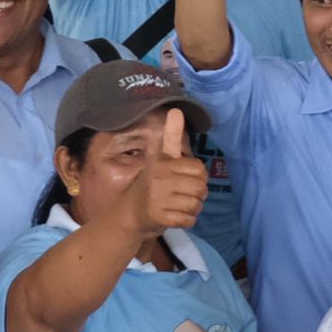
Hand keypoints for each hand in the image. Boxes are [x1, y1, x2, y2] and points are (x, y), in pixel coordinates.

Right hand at [129, 108, 206, 233]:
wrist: (130, 213)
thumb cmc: (152, 183)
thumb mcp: (160, 158)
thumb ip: (170, 137)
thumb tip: (176, 110)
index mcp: (163, 163)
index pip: (200, 169)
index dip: (197, 177)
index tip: (184, 178)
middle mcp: (160, 178)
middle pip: (201, 188)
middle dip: (197, 195)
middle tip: (182, 195)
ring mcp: (159, 198)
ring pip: (196, 205)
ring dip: (192, 209)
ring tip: (178, 206)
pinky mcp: (160, 217)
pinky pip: (189, 220)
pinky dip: (186, 221)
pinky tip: (175, 217)